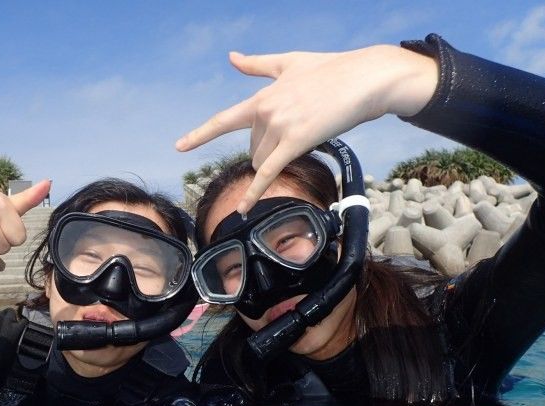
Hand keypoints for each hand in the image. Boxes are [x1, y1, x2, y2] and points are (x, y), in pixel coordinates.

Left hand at [176, 45, 437, 213]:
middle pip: (254, 148)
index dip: (200, 135)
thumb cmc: (331, 70)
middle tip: (300, 131)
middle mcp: (265, 112)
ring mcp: (280, 127)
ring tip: (306, 138)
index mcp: (262, 96)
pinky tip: (244, 208)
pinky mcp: (296, 141)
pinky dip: (255, 193)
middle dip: (269, 149)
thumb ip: (258, 64)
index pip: (224, 120)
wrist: (365, 79)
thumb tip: (232, 57)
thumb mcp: (290, 62)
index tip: (179, 147)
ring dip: (278, 160)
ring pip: (264, 161)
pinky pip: (269, 173)